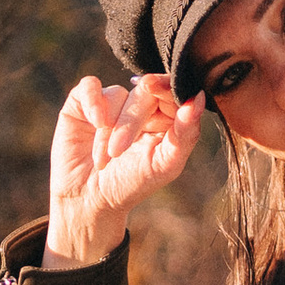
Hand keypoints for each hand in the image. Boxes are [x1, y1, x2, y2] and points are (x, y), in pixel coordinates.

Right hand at [45, 73, 202, 267]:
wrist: (89, 199)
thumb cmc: (132, 183)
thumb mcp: (164, 164)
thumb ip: (185, 133)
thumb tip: (200, 98)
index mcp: (168, 117)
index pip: (173, 90)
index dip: (166, 86)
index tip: (153, 88)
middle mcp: (142, 104)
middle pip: (145, 91)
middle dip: (131, 121)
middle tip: (118, 150)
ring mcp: (113, 101)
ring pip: (116, 94)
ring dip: (108, 129)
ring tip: (103, 158)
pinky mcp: (84, 101)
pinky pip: (90, 86)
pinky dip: (92, 102)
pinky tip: (93, 122)